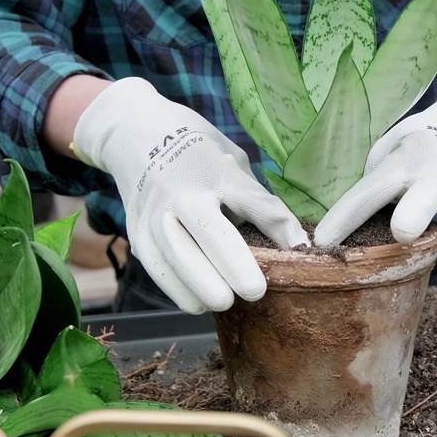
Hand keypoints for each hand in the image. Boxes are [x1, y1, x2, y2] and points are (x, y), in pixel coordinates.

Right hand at [72, 77, 307, 312]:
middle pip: (211, 233)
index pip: (253, 202)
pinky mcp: (137, 233)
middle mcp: (183, 192)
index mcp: (217, 170)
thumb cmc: (200, 154)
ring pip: (178, 258)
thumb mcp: (236, 165)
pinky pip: (157, 269)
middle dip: (233, 268)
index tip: (298, 251)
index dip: (278, 228)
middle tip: (255, 291)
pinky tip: (198, 300)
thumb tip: (297, 245)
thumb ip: (260, 204)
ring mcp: (155, 213)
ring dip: (203, 286)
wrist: (137, 135)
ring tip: (225, 301)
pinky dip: (178, 290)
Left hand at [313, 86, 436, 260]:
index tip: (321, 243)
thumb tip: (318, 244)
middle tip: (403, 232)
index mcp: (396, 168)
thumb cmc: (404, 164)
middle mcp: (431, 176)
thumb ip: (361, 200)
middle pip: (423, 194)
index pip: (367, 193)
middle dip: (414, 212)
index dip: (344, 217)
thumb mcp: (381, 167)